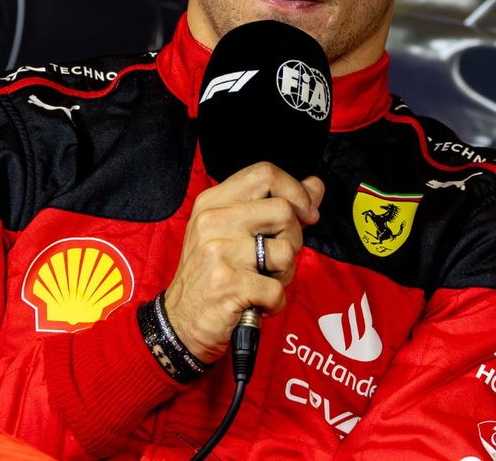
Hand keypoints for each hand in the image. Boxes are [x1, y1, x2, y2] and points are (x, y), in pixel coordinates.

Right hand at [163, 162, 324, 361]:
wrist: (180, 322)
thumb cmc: (212, 275)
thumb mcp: (234, 232)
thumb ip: (275, 205)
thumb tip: (315, 185)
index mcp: (213, 202)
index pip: (265, 173)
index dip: (295, 191)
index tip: (305, 214)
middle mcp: (213, 220)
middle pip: (284, 210)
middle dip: (294, 239)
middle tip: (276, 259)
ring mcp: (219, 251)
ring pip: (286, 251)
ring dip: (285, 274)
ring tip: (262, 282)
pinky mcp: (227, 284)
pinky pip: (277, 289)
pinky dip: (275, 303)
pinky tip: (256, 304)